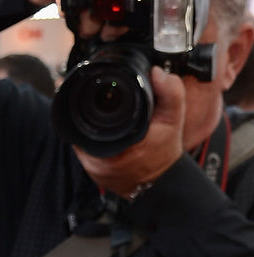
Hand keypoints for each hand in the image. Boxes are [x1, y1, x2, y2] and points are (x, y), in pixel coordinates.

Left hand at [74, 67, 184, 197]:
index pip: (91, 118)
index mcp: (115, 146)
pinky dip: (94, 137)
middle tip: (99, 100)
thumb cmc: (165, 153)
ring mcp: (93, 168)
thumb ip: (170, 94)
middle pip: (83, 125)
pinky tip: (103, 131)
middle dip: (90, 110)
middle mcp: (99, 159)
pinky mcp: (93, 173)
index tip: (97, 89)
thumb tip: (157, 72)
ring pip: (82, 137)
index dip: (92, 100)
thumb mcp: (173, 121)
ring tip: (101, 114)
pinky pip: (86, 148)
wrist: (161, 184)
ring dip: (90, 124)